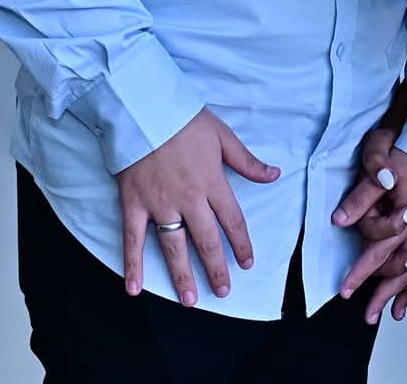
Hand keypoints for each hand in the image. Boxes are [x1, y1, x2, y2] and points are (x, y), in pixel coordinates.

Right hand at [117, 108, 280, 306]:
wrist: (143, 108)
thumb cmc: (184, 118)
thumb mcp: (222, 135)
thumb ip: (246, 160)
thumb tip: (274, 175)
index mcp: (212, 182)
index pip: (232, 220)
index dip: (242, 244)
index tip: (248, 263)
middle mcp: (188, 199)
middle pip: (206, 240)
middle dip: (217, 268)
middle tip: (223, 291)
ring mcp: (159, 204)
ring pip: (173, 247)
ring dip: (182, 275)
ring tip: (190, 299)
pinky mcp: (134, 203)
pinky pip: (132, 239)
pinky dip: (132, 265)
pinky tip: (135, 289)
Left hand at [332, 126, 406, 323]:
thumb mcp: (381, 162)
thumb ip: (362, 193)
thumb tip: (341, 219)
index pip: (378, 252)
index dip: (360, 272)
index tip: (345, 290)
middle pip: (400, 270)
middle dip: (383, 294)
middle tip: (368, 316)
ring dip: (402, 293)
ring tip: (392, 315)